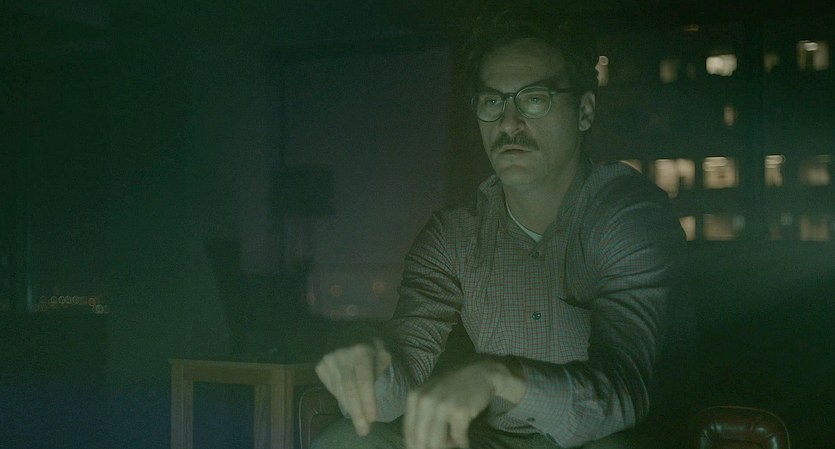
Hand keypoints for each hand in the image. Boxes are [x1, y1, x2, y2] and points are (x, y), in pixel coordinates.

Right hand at [315, 338, 391, 435]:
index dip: (368, 401)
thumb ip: (381, 368)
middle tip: (364, 431)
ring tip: (360, 423)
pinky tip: (350, 402)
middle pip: (350, 390)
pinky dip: (341, 398)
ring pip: (339, 391)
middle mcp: (341, 355)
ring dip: (350, 408)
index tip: (373, 419)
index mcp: (361, 350)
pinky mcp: (320, 365)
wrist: (347, 329)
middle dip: (357, 413)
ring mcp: (328, 360)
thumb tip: (372, 393)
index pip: (364, 380)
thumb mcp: (382, 350)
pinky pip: (331, 388)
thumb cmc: (370, 343)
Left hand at [403, 357, 525, 448]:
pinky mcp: (460, 412)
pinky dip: (462, 442)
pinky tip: (465, 440)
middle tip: (445, 445)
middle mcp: (425, 400)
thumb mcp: (430, 393)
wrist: (481, 373)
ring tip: (455, 439)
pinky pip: (458, 438)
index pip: (408, 432)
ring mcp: (442, 405)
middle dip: (432, 448)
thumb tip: (414, 444)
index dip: (415, 446)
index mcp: (415, 396)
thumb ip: (419, 414)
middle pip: (421, 440)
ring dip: (448, 446)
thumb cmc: (454, 386)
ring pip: (436, 443)